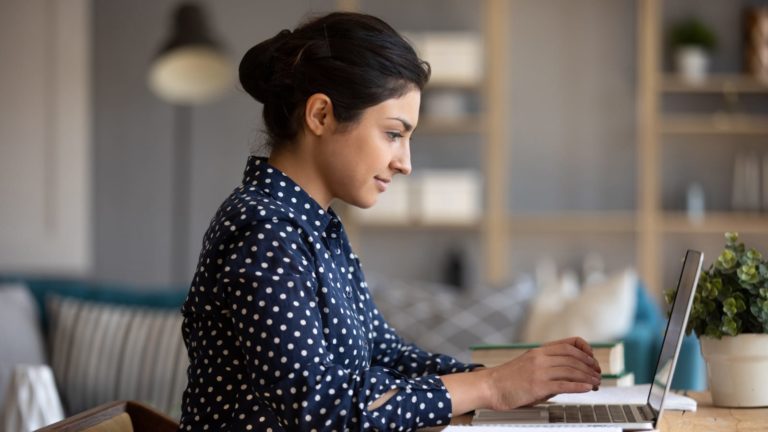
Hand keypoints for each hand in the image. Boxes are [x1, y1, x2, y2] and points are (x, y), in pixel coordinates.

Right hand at [481, 336, 601, 410]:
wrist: (491, 386)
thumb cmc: (509, 378)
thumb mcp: (529, 364)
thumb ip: (549, 366)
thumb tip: (570, 374)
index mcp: (539, 350)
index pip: (570, 344)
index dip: (586, 351)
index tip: (593, 360)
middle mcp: (541, 358)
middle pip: (574, 358)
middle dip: (590, 366)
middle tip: (598, 375)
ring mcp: (539, 371)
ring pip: (571, 370)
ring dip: (588, 377)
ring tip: (596, 383)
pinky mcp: (538, 386)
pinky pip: (564, 384)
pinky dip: (579, 386)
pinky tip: (587, 389)